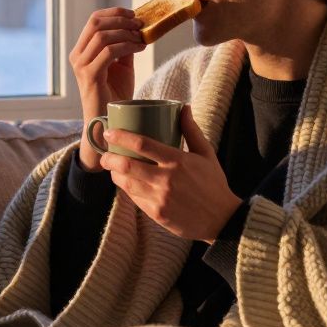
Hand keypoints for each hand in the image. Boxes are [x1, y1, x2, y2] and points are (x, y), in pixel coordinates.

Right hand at [69, 7, 145, 170]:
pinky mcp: (90, 76)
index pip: (94, 20)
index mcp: (82, 50)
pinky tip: (140, 48)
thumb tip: (136, 26)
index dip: (114, 12)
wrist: (109, 121)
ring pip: (103, 36)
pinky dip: (127, 46)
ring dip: (126, 33)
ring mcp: (81, 66)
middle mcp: (77, 56)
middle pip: (96, 23)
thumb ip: (125, 45)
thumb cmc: (115, 95)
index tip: (134, 14)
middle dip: (120, 19)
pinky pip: (109, 52)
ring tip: (142, 37)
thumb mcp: (122, 65)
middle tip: (140, 24)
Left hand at [100, 105, 241, 242]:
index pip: (142, 144)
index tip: (110, 132)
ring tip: (112, 167)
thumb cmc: (213, 183)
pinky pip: (133, 198)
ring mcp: (159, 198)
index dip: (121, 136)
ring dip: (114, 173)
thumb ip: (192, 130)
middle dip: (109, 158)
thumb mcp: (206, 154)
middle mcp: (166, 179)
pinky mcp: (156, 213)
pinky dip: (125, 188)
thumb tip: (183, 107)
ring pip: (126, 183)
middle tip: (105, 153)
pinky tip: (124, 181)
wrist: (221, 219)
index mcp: (178, 161)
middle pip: (127, 165)